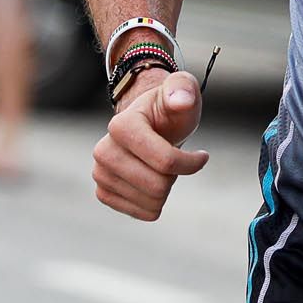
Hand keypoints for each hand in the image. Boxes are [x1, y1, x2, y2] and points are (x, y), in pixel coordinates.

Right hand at [92, 70, 208, 220]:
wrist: (150, 124)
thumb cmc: (169, 109)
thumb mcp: (182, 91)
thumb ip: (184, 89)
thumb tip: (181, 101)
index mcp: (121, 126)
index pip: (165, 161)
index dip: (191, 163)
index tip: (201, 155)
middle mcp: (104, 151)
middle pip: (158, 186)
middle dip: (176, 176)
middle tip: (174, 159)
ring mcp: (100, 174)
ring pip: (152, 202)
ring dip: (167, 188)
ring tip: (161, 167)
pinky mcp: (104, 192)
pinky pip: (143, 213)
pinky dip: (157, 201)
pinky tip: (153, 181)